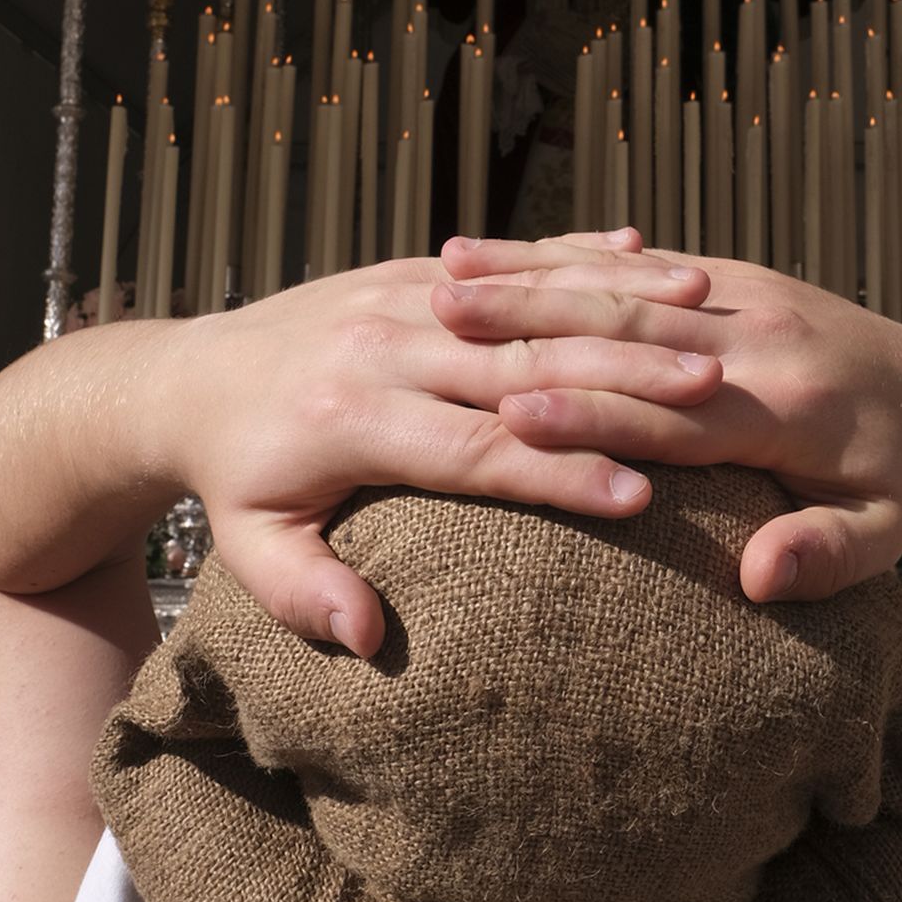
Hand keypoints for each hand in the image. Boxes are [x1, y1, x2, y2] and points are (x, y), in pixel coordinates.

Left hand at [162, 241, 722, 649]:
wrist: (188, 378)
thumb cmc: (233, 482)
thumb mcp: (249, 549)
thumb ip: (303, 595)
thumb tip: (369, 639)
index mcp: (350, 418)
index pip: (473, 451)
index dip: (558, 472)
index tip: (640, 497)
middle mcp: (381, 344)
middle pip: (521, 366)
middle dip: (621, 382)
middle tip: (712, 398)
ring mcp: (401, 294)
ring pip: (530, 304)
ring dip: (622, 312)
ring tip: (708, 321)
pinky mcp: (414, 270)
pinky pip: (514, 265)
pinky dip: (586, 263)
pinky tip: (659, 261)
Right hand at [433, 235, 901, 602]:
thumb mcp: (884, 534)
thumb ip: (825, 556)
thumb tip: (759, 580)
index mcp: (787, 406)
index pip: (672, 411)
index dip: (592, 413)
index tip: (508, 414)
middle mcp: (759, 336)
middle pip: (630, 326)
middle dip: (534, 323)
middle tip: (440, 322)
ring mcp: (742, 294)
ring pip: (620, 280)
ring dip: (530, 277)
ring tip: (443, 276)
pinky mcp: (728, 276)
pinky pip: (632, 263)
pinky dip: (559, 259)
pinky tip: (489, 257)